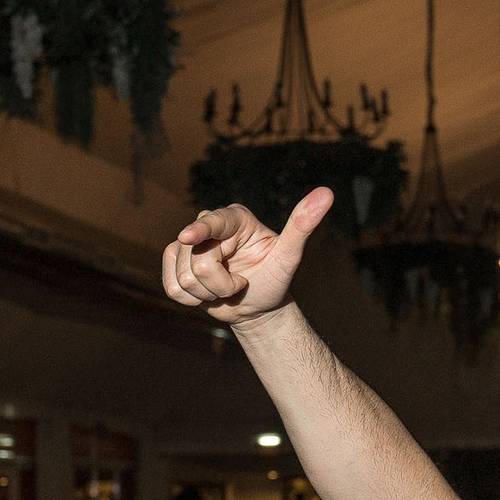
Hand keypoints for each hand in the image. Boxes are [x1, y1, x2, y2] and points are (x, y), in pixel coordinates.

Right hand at [161, 188, 332, 325]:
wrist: (257, 306)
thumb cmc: (276, 280)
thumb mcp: (290, 257)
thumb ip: (302, 226)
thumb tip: (327, 193)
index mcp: (235, 218)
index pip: (213, 222)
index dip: (200, 230)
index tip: (189, 237)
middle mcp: (208, 226)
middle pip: (197, 260)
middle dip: (220, 284)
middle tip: (240, 284)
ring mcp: (187, 245)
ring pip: (184, 278)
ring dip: (208, 294)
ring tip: (226, 289)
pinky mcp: (174, 263)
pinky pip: (172, 289)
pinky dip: (191, 300)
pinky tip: (207, 295)